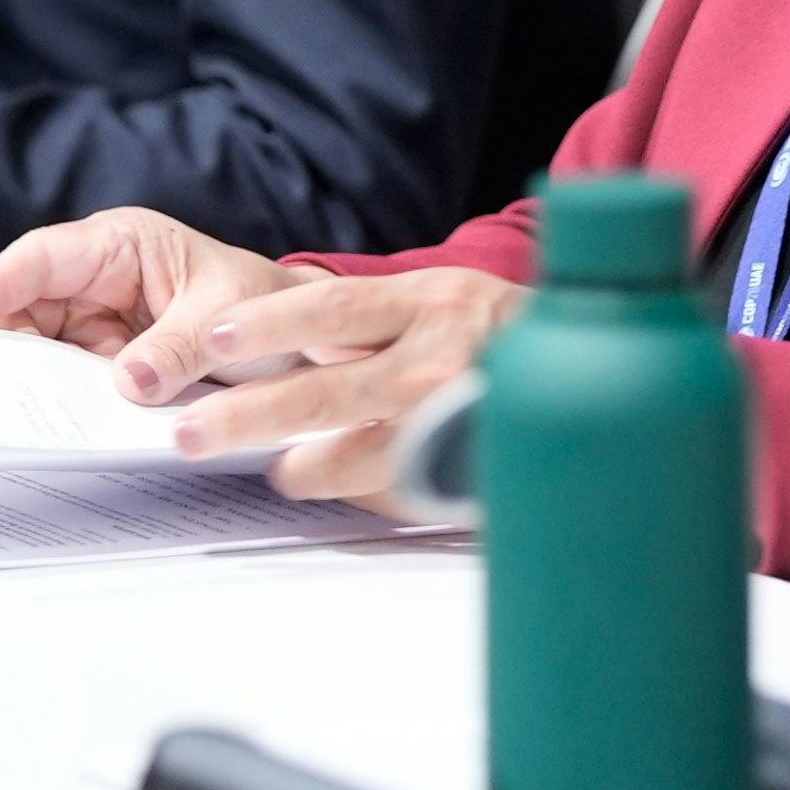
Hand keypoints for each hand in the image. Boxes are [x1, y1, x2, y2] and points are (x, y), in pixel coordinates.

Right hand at [0, 208, 326, 400]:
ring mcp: (97, 322)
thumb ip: (179, 348)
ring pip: (38, 345)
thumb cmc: (264, 306)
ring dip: (23, 375)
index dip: (0, 283)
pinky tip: (40, 423)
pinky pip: (66, 378)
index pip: (46, 257)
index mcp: (122, 244)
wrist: (301, 341)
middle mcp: (99, 278)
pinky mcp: (105, 362)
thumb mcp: (226, 319)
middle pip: (27, 305)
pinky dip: (52, 399)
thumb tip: (129, 382)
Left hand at [164, 268, 528, 502]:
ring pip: (362, 453)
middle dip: (251, 415)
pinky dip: (361, 490)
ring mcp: (460, 418)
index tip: (215, 336)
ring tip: (274, 473)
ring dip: (305, 468)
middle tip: (193, 433)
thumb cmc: (495, 333)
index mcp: (428, 300)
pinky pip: (403, 487)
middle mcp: (444, 354)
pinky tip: (336, 488)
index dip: (270, 322)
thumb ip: (370, 322)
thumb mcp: (438, 301)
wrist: (596, 365)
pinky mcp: (477, 463)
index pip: (332, 306)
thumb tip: (275, 345)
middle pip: (329, 389)